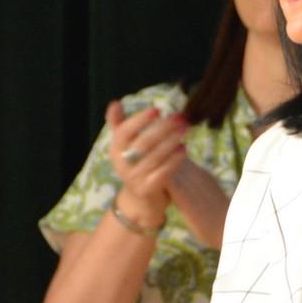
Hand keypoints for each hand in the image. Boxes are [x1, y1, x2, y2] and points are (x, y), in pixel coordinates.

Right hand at [106, 100, 187, 226]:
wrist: (141, 199)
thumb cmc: (138, 165)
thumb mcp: (127, 146)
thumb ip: (121, 125)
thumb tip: (115, 102)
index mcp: (115, 150)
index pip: (123, 132)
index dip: (139, 120)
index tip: (157, 109)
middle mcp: (121, 164)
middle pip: (142, 143)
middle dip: (163, 128)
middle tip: (181, 117)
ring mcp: (133, 178)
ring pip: (153, 158)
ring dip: (171, 141)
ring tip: (186, 129)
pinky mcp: (147, 190)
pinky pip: (162, 174)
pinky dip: (174, 161)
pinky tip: (184, 149)